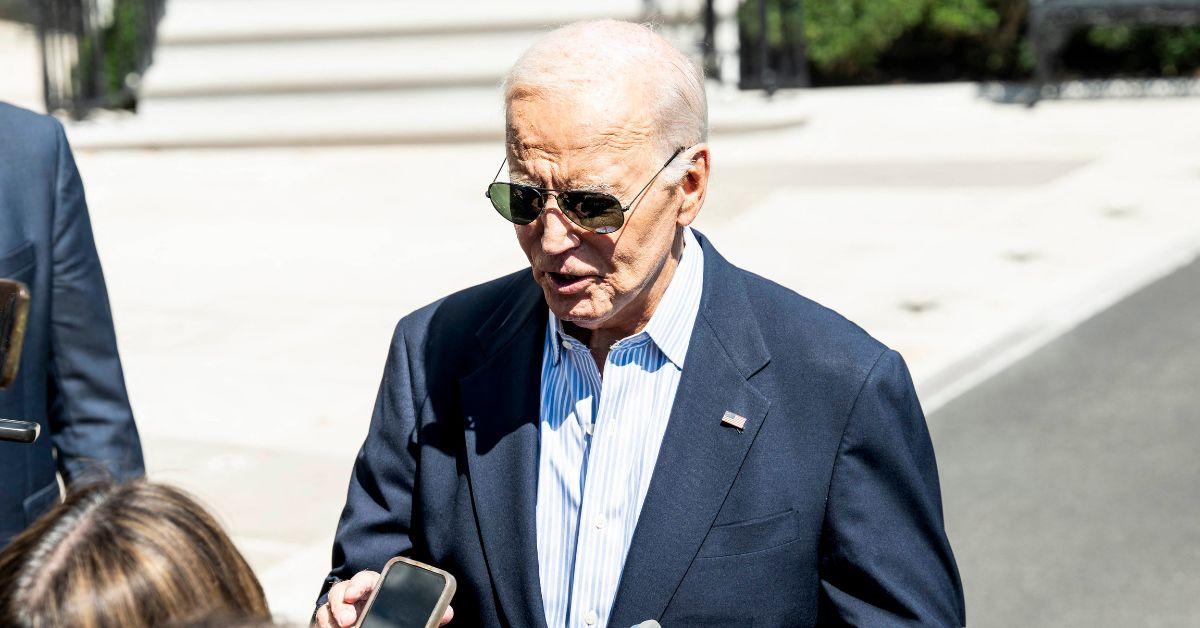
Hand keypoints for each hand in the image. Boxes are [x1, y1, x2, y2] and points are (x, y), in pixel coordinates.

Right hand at [314, 570, 454, 626]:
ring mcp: (340, 611)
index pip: (365, 579)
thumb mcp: (411, 614)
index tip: (356, 593)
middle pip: (340, 591)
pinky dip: (326, 626)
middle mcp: (354, 598)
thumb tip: (448, 614)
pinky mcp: (331, 623)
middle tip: (349, 619)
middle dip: (341, 602)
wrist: (373, 623)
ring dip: (331, 617)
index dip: (359, 584)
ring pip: (327, 608)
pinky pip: (322, 622)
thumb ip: (428, 613)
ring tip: (344, 627)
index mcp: (375, 589)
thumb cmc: (396, 616)